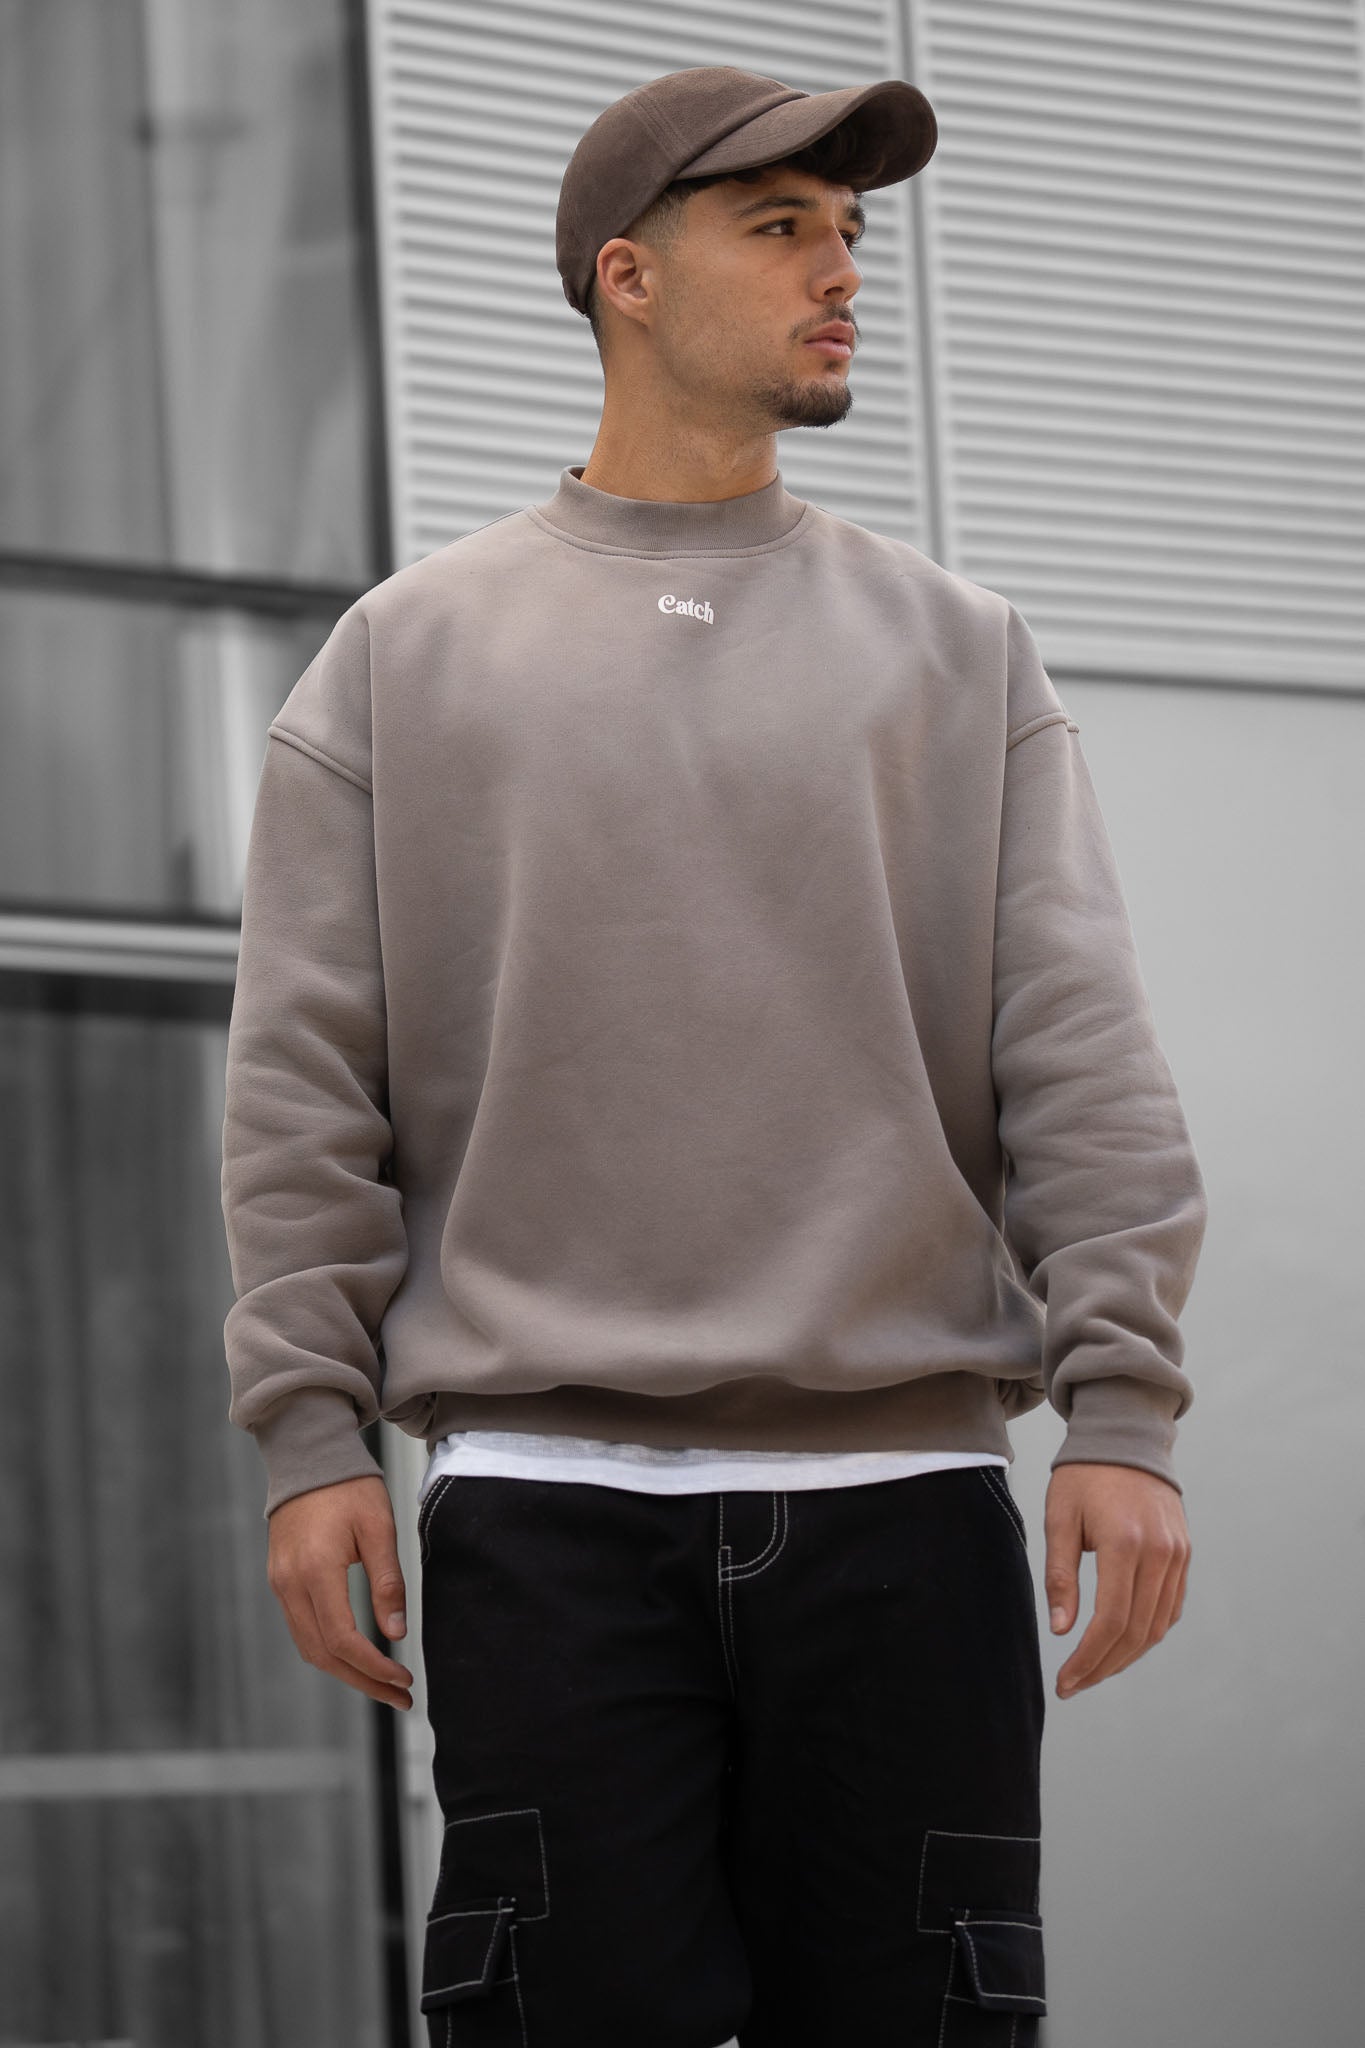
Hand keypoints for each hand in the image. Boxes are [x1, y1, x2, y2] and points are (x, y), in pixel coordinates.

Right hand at [267, 1474, 412, 1709]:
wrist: (307, 1456)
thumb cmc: (348, 1486)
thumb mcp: (379, 1527)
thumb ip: (387, 1581)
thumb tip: (395, 1633)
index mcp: (316, 1571)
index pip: (342, 1640)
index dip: (373, 1667)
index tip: (403, 1679)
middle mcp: (290, 1584)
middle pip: (323, 1654)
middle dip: (363, 1681)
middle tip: (399, 1695)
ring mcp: (280, 1583)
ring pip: (309, 1646)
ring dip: (345, 1671)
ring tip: (383, 1683)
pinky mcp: (280, 1580)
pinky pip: (302, 1628)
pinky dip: (328, 1649)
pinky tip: (356, 1654)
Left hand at [1044, 1462, 1188, 1698]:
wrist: (1126, 1438)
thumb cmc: (1083, 1476)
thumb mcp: (1060, 1518)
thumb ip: (1061, 1575)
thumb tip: (1062, 1631)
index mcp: (1126, 1543)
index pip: (1110, 1621)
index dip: (1088, 1659)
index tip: (1065, 1682)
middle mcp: (1160, 1553)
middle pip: (1136, 1632)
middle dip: (1104, 1666)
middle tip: (1075, 1685)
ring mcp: (1178, 1555)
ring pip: (1157, 1626)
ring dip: (1127, 1655)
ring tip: (1095, 1669)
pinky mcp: (1184, 1554)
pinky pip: (1171, 1607)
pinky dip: (1148, 1631)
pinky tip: (1122, 1642)